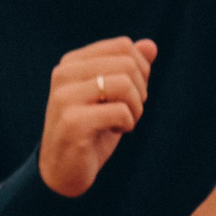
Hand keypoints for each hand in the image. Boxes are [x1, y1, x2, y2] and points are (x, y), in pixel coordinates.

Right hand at [39, 36, 158, 197]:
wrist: (64, 169)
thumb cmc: (93, 130)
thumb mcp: (114, 96)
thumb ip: (130, 69)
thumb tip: (151, 45)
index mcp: (72, 62)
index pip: (123, 46)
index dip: (141, 70)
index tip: (132, 92)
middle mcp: (64, 74)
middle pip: (127, 63)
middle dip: (140, 90)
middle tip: (130, 111)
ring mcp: (65, 97)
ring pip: (124, 84)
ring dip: (136, 107)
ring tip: (125, 121)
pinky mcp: (72, 121)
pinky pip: (119, 111)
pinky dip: (128, 123)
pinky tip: (116, 131)